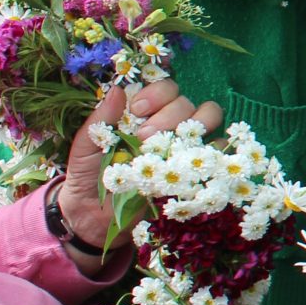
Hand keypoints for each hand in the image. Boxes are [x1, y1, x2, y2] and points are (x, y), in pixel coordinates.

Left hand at [56, 79, 221, 263]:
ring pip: (210, 117)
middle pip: (187, 102)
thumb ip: (101, 119)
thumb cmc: (88, 176)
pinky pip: (219, 149)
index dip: (157, 94)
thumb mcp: (87, 146)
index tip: (138, 110)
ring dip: (196, 125)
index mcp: (144, 114)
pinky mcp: (196, 168)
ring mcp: (184, 145)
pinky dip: (213, 148)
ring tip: (168, 147)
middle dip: (169, 115)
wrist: (95, 215)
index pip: (165, 89)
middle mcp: (169, 124)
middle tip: (144, 138)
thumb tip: (118, 89)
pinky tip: (190, 160)